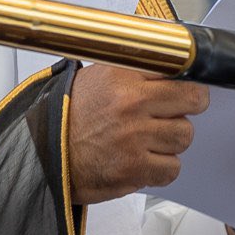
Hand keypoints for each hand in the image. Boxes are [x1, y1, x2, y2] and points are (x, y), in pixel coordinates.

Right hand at [67, 65, 209, 203]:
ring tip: (150, 139)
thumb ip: (131, 71)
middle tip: (177, 111)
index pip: (176, 68)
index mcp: (120, 77)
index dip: (185, 79)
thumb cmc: (66, 118)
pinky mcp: (134, 169)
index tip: (185, 86)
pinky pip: (172, 168)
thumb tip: (164, 64)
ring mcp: (134, 138)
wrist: (42, 155)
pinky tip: (144, 160)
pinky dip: (162, 168)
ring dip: (171, 140)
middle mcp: (129, 104)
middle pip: (192, 100)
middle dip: (189, 106)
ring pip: (184, 136)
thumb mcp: (94, 78)